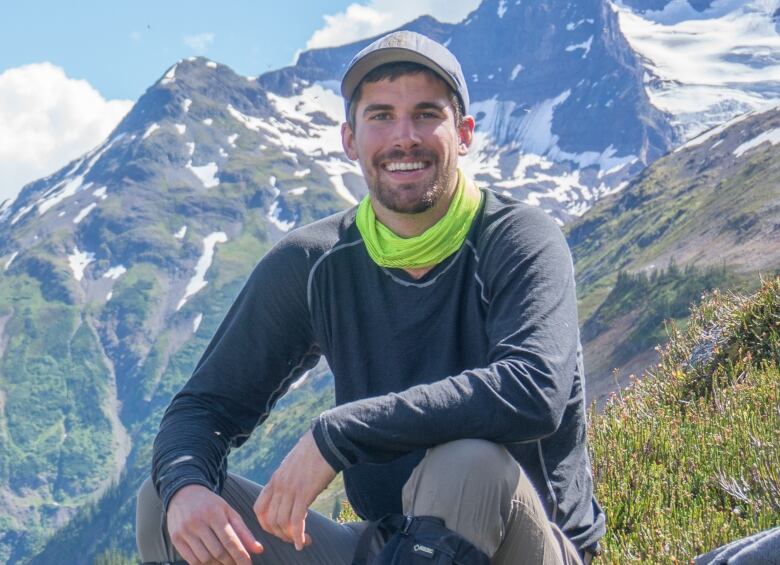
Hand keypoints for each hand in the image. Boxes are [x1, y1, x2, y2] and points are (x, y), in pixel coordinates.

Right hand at [167, 484, 262, 564]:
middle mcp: (198, 521)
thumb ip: (243, 531)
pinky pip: (191, 560)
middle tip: (237, 564)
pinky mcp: (175, 538)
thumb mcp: (229, 511)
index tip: (248, 564)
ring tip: (226, 563)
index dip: (240, 555)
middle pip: (217, 551)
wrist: (183, 494)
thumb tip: (258, 550)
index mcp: (214, 513)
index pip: (229, 540)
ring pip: (205, 558)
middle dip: (230, 562)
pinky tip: (212, 562)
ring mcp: (185, 531)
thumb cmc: (210, 504)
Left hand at [254, 429, 336, 549]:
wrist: (327, 440)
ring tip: (302, 541)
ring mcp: (290, 489)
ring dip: (290, 537)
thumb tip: (296, 492)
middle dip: (279, 535)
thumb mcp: (294, 465)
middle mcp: (279, 486)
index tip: (278, 529)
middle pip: (269, 520)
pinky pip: (296, 520)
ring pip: (281, 522)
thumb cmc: (315, 451)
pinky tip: (303, 542)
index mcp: (275, 479)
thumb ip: (290, 480)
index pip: (259, 508)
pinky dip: (298, 535)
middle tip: (292, 538)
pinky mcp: (304, 492)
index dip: (265, 524)